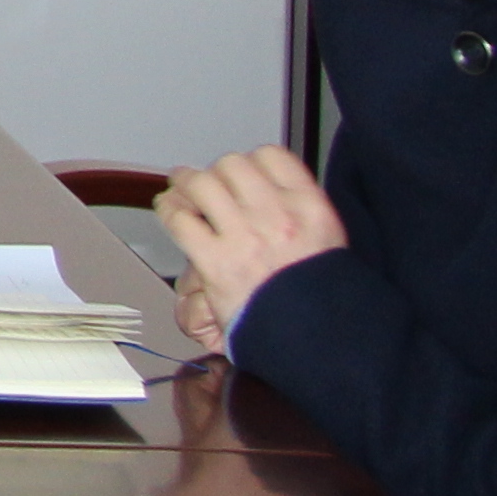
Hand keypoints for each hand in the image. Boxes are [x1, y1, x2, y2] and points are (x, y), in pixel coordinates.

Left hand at [154, 145, 345, 350]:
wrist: (319, 339)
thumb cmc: (320, 296)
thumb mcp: (328, 241)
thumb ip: (299, 210)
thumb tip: (266, 187)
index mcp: (310, 206)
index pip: (272, 156)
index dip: (250, 159)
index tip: (241, 169)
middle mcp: (277, 215)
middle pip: (232, 165)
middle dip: (215, 171)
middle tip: (206, 180)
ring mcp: (245, 237)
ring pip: (202, 184)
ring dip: (185, 183)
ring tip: (180, 186)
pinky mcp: (217, 263)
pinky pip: (180, 219)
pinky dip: (168, 209)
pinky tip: (168, 209)